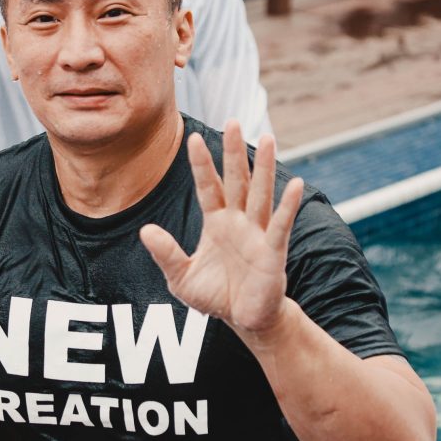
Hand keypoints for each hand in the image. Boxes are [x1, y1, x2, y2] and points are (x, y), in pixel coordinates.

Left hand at [140, 122, 303, 334]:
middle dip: (234, 152)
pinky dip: (288, 206)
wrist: (243, 320)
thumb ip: (166, 254)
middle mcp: (239, 221)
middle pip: (236, 180)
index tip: (193, 138)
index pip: (207, 186)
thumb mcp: (181, 277)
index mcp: (217, 222)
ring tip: (269, 139)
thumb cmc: (215, 296)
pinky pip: (280, 225)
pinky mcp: (273, 252)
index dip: (201, 164)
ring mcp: (258, 234)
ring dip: (264, 168)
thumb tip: (145, 231)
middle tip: (233, 120)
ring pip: (260, 194)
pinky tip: (295, 184)